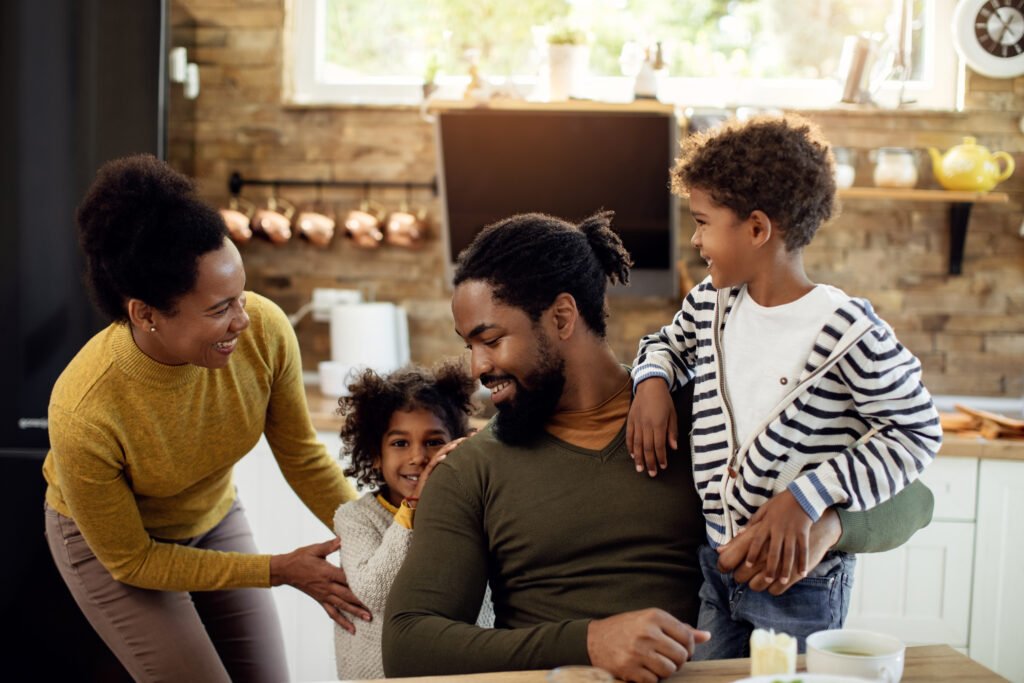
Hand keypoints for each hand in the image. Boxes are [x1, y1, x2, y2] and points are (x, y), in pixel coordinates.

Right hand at [270, 538, 370, 631]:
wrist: (285, 570)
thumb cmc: (300, 558)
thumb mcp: (315, 549)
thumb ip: (330, 545)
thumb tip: (342, 539)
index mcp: (327, 572)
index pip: (345, 579)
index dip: (358, 583)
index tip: (372, 586)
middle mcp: (326, 586)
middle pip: (346, 596)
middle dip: (361, 602)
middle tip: (374, 608)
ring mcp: (324, 595)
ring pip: (342, 606)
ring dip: (355, 613)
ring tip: (368, 618)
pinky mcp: (321, 600)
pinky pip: (332, 613)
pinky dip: (342, 621)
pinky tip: (351, 629)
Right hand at [411, 437, 466, 499]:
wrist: (420, 505)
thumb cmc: (435, 496)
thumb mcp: (447, 484)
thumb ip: (454, 477)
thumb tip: (470, 475)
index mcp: (440, 466)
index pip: (449, 453)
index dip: (457, 446)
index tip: (467, 441)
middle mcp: (435, 467)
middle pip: (444, 451)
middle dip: (454, 444)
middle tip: (465, 439)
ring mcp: (429, 470)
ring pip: (439, 456)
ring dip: (447, 450)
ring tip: (456, 445)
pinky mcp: (425, 476)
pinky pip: (431, 466)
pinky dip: (438, 460)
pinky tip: (444, 457)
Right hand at [587, 609, 709, 682]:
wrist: (592, 640)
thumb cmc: (625, 629)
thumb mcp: (650, 621)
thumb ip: (678, 628)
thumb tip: (706, 636)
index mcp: (654, 616)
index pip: (687, 637)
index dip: (688, 648)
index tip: (679, 649)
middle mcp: (647, 632)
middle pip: (681, 656)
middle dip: (676, 661)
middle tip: (665, 658)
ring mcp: (638, 651)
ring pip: (670, 670)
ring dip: (664, 671)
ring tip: (653, 664)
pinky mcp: (629, 668)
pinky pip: (653, 681)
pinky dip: (650, 679)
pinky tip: (641, 669)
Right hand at [626, 378, 676, 477]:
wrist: (650, 385)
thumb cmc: (664, 400)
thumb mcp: (673, 414)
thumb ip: (672, 432)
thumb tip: (673, 447)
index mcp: (658, 424)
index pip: (659, 445)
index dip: (661, 458)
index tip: (663, 467)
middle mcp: (646, 425)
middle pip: (647, 448)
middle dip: (650, 462)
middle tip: (652, 474)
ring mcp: (637, 423)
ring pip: (637, 444)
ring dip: (638, 458)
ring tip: (640, 469)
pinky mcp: (630, 420)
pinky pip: (629, 436)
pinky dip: (630, 447)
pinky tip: (632, 455)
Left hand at [736, 490, 812, 585]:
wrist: (802, 495)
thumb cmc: (781, 503)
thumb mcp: (764, 509)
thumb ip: (753, 522)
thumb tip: (740, 533)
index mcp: (767, 524)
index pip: (757, 541)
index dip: (752, 553)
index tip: (747, 565)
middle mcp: (779, 530)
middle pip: (773, 551)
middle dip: (770, 567)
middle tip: (766, 580)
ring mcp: (792, 532)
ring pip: (788, 554)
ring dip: (785, 568)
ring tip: (782, 581)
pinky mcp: (804, 533)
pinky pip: (803, 550)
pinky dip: (803, 562)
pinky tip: (801, 574)